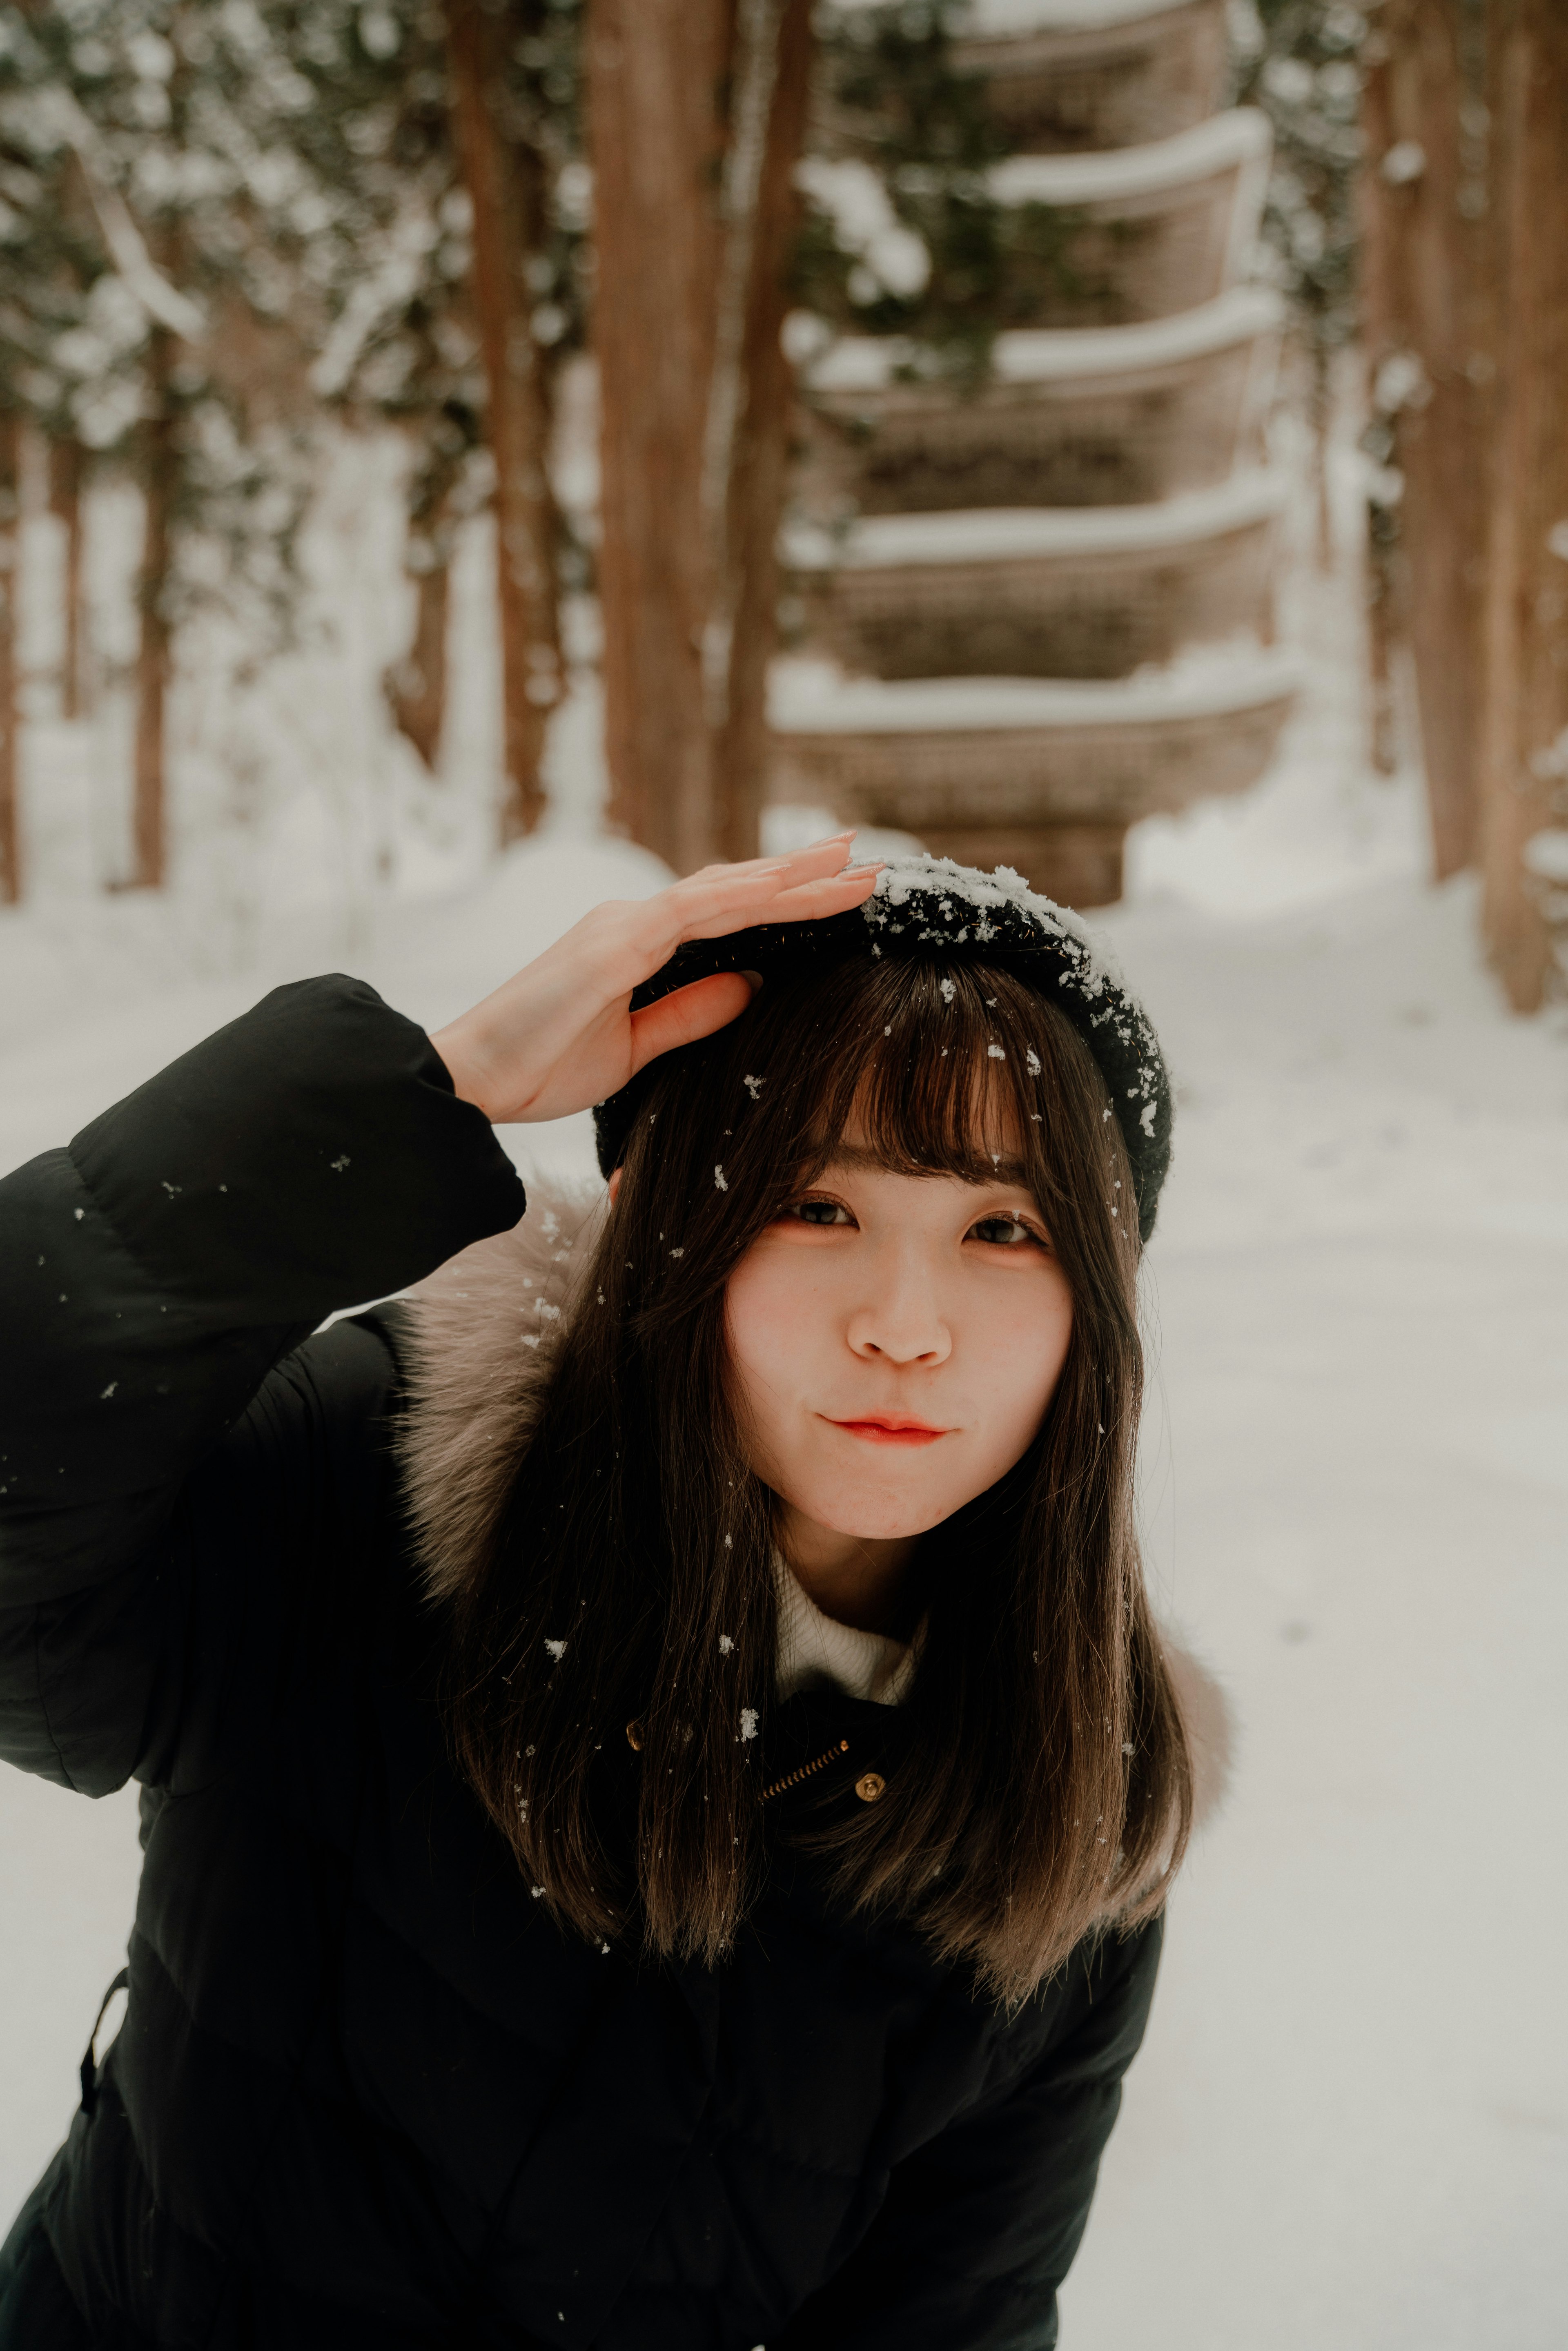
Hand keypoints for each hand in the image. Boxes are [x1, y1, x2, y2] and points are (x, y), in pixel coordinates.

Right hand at [429, 835, 880, 1124]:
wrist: (473, 1081)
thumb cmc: (540, 1066)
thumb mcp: (637, 1047)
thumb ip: (691, 1013)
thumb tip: (751, 984)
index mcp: (637, 945)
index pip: (727, 914)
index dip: (784, 899)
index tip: (839, 890)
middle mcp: (633, 923)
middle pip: (734, 889)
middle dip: (801, 873)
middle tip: (863, 856)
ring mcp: (622, 928)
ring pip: (722, 890)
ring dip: (787, 875)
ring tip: (847, 860)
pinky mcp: (612, 947)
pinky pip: (688, 913)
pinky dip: (739, 897)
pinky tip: (783, 886)